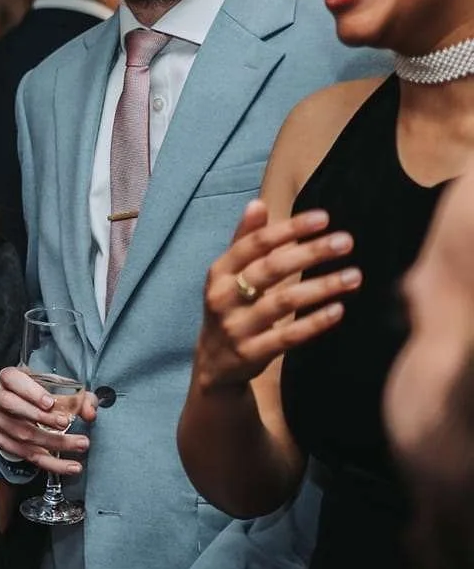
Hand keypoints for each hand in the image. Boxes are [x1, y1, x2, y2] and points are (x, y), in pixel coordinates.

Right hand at [0, 366, 95, 474]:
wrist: (19, 405)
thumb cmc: (40, 393)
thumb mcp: (60, 387)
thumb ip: (79, 397)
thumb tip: (90, 413)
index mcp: (9, 378)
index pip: (13, 380)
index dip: (31, 392)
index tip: (50, 403)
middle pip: (13, 407)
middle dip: (41, 417)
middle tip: (65, 423)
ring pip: (21, 434)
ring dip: (53, 442)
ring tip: (79, 445)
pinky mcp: (0, 440)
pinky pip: (25, 454)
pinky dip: (50, 462)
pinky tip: (69, 466)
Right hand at [192, 200, 357, 392]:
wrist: (213, 364)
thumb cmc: (229, 308)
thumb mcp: (227, 275)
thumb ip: (243, 241)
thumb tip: (258, 204)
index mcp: (219, 272)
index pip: (254, 244)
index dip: (288, 229)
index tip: (324, 218)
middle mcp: (224, 297)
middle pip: (270, 269)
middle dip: (310, 253)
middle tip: (346, 242)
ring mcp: (237, 326)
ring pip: (283, 302)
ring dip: (321, 287)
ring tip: (354, 276)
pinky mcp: (253, 353)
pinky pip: (288, 336)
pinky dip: (314, 322)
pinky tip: (339, 310)